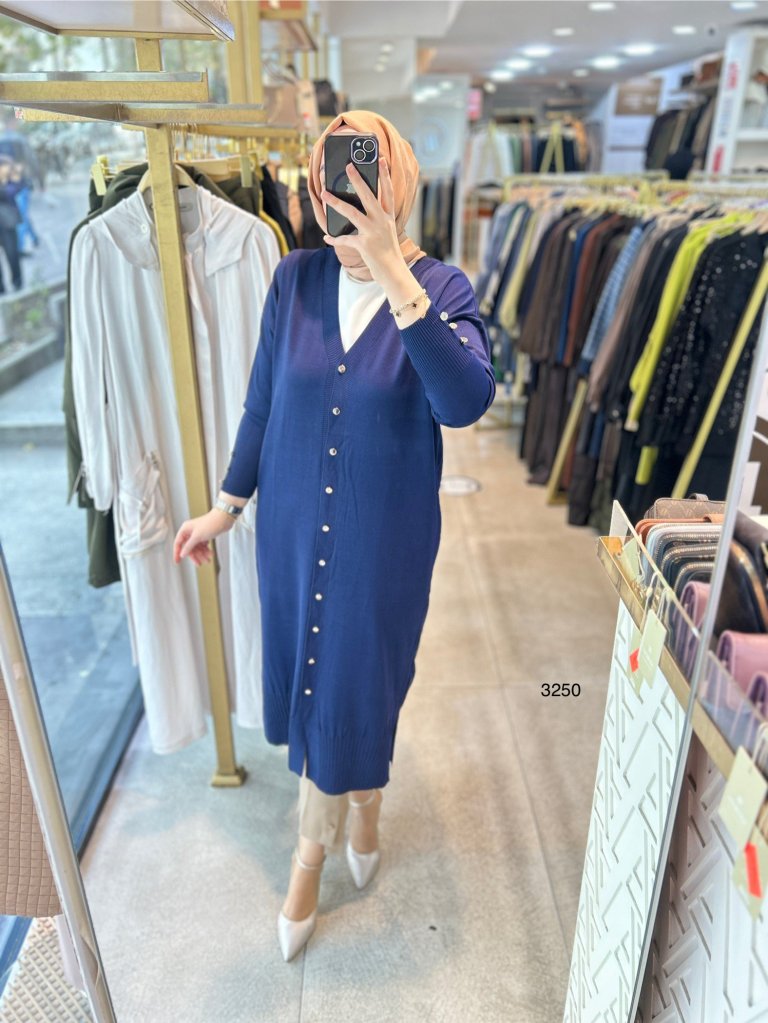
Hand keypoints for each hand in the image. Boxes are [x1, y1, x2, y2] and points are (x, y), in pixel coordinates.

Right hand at [173, 509, 232, 566]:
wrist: (224, 519)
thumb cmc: (210, 524)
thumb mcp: (197, 537)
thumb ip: (188, 546)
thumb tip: (182, 554)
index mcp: (185, 529)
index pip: (178, 543)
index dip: (177, 553)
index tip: (177, 562)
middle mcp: (190, 531)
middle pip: (189, 548)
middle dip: (195, 556)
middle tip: (199, 564)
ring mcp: (198, 534)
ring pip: (197, 548)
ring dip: (202, 554)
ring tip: (208, 560)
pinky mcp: (205, 535)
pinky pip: (203, 546)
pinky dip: (206, 550)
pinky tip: (210, 554)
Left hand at [321, 157, 401, 280]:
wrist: (394, 272)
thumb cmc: (388, 252)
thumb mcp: (386, 232)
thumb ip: (377, 220)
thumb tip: (358, 210)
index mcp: (388, 217)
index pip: (388, 191)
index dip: (385, 175)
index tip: (381, 159)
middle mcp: (382, 222)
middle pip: (369, 196)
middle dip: (357, 179)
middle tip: (348, 166)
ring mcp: (373, 232)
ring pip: (352, 213)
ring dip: (336, 203)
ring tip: (325, 194)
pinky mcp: (365, 245)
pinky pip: (346, 239)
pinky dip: (335, 239)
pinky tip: (327, 237)